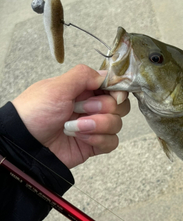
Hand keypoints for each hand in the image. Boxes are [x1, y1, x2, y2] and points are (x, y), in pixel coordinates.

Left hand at [12, 64, 129, 168]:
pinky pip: (112, 142)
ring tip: (74, 127)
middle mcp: (91, 107)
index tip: (112, 95)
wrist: (26, 143)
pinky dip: (98, 139)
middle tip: (81, 109)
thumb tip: (105, 75)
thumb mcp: (57, 87)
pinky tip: (81, 138)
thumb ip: (83, 76)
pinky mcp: (93, 144)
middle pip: (119, 106)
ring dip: (97, 125)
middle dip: (103, 108)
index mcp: (83, 89)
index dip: (117, 91)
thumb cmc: (35, 113)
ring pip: (116, 124)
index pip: (113, 86)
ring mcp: (93, 126)